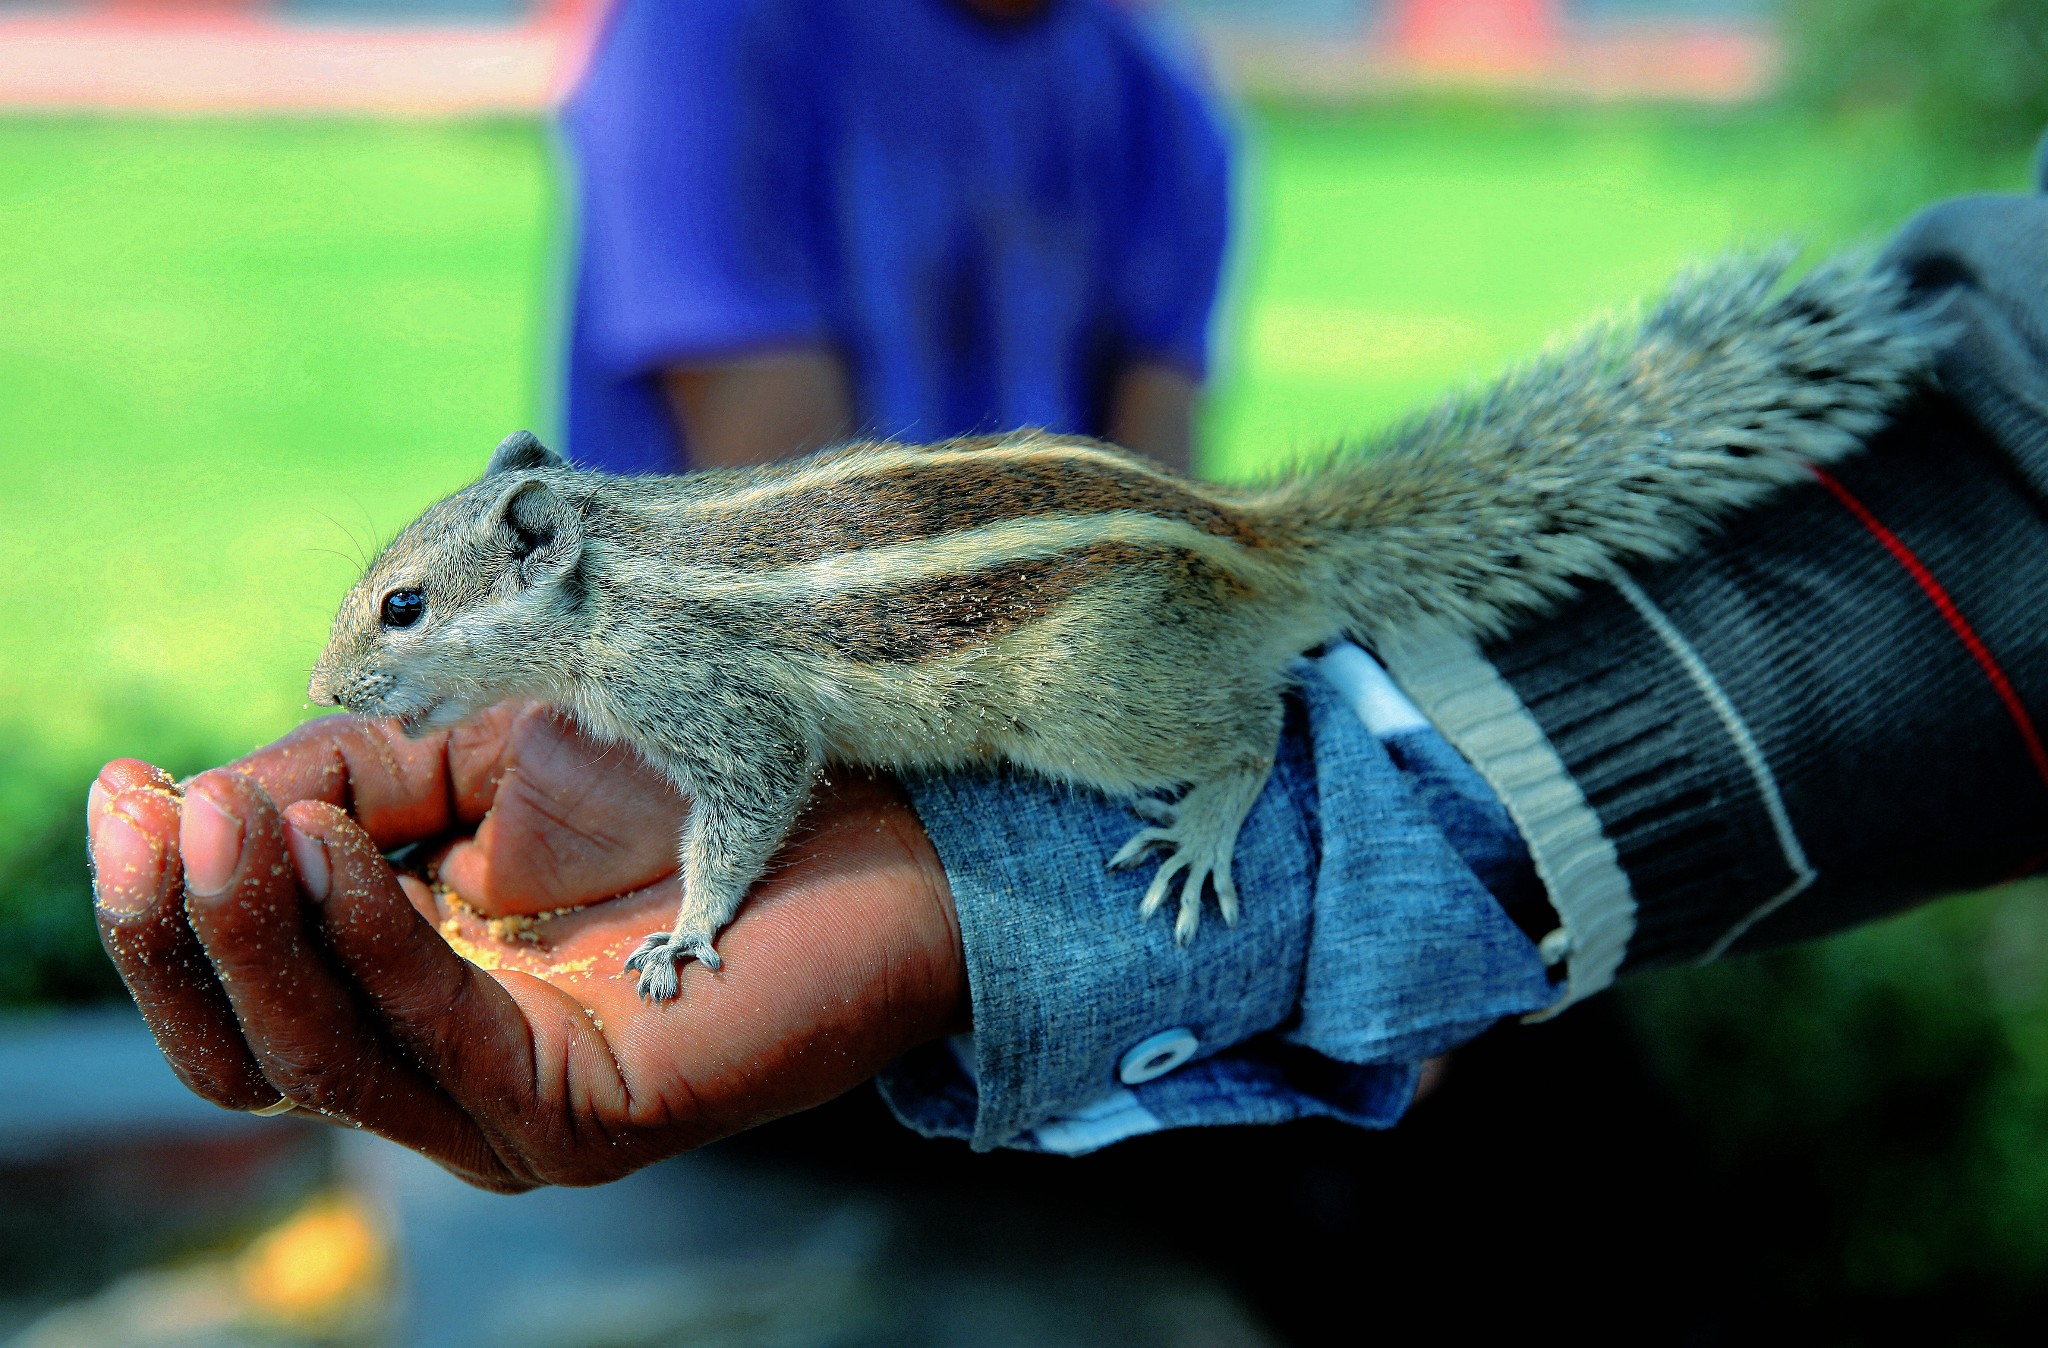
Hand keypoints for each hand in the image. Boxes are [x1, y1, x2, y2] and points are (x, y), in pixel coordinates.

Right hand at [87, 704, 965, 1190]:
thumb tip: (203, 806)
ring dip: (256, 931)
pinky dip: (371, 942)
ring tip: (225, 819)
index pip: (238, 989)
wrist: (879, 816)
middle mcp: (443, 1069)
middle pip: (250, 1051)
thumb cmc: (693, 777)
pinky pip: (442, 1040)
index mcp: (404, 989)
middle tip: (150, 809)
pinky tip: (329, 849)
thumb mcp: (484, 757)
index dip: (161, 901)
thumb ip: (350, 780)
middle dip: (179, 929)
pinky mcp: (587, 1120)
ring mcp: (511, 1112)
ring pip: (324, 1060)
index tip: (120, 787)